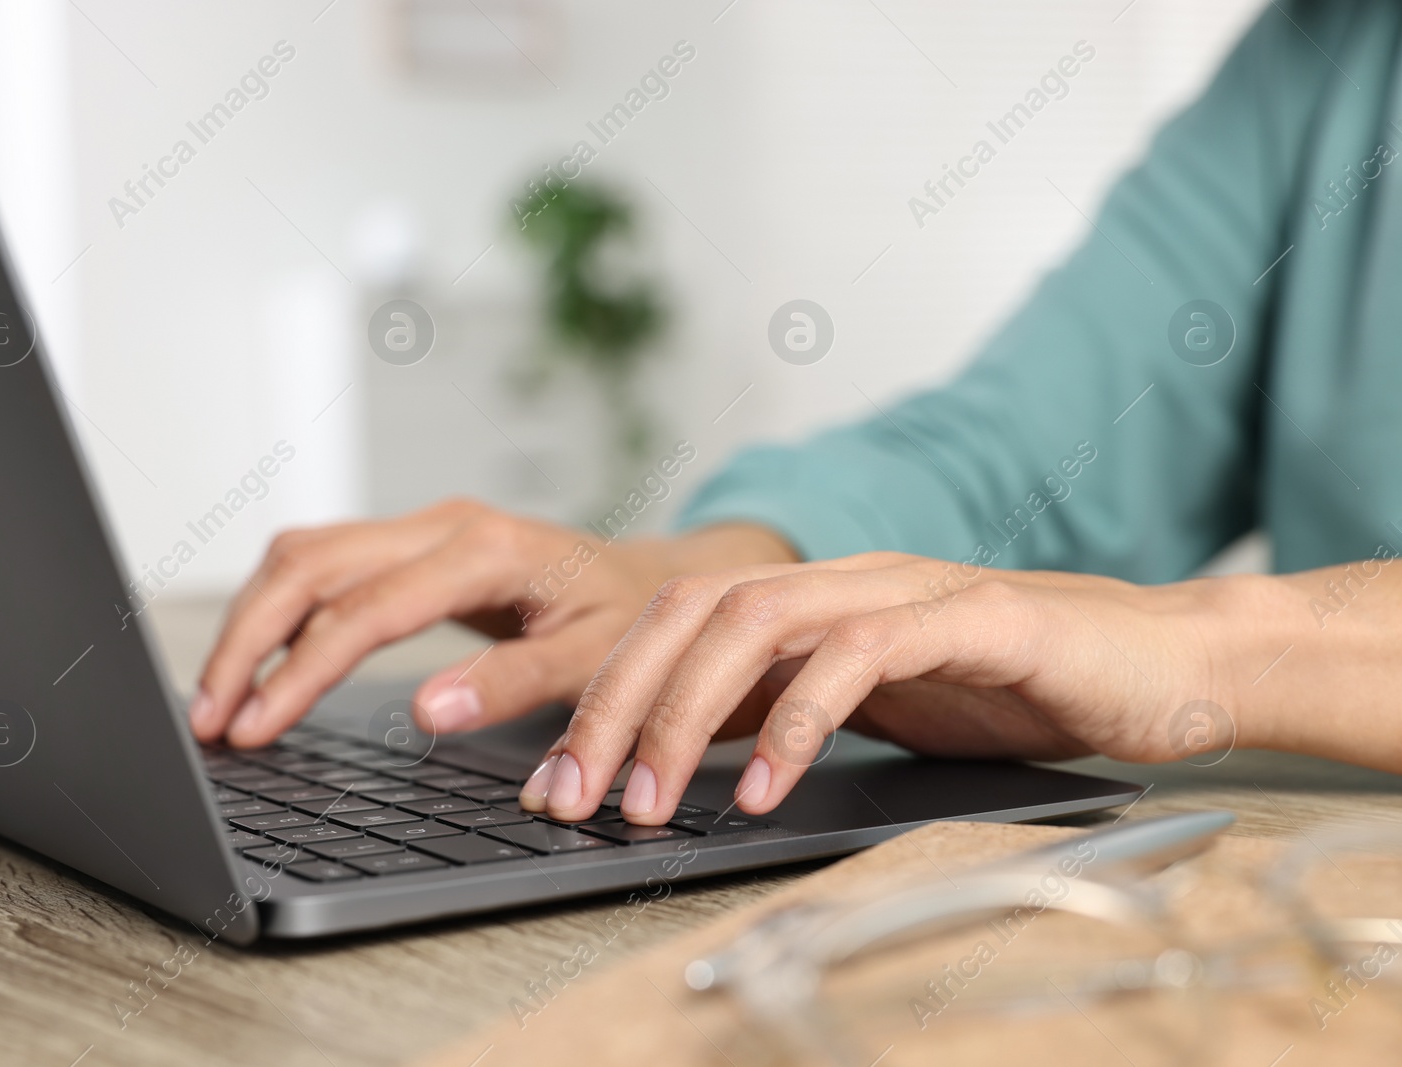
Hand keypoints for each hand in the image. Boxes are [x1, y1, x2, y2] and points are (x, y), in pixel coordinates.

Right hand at [189, 498, 796, 746]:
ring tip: (219, 701)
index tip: (253, 726)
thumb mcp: (595, 657)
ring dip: (253, 623)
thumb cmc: (633, 618)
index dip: (298, 670)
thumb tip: (428, 708)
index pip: (365, 609)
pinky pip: (325, 566)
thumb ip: (514, 682)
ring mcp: (424, 528)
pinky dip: (282, 613)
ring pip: (305, 556)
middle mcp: (443, 525)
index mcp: (485, 549)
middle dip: (248, 641)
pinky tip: (264, 667)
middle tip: (209, 720)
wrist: (653, 577)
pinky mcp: (412, 546)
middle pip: (310, 564)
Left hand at [520, 552, 1274, 824]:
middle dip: (615, 703)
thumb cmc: (1014, 687)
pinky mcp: (972, 618)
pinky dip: (800, 721)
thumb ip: (779, 707)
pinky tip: (765, 788)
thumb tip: (673, 749)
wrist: (1160, 664)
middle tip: (573, 793)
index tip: (556, 779)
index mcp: (814, 597)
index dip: (603, 693)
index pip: (675, 622)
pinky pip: (862, 656)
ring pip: (757, 621)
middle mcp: (845, 580)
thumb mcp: (869, 702)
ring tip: (649, 797)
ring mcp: (905, 590)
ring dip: (685, 712)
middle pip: (692, 612)